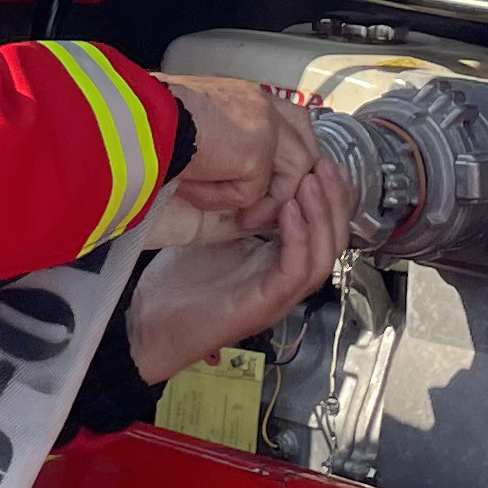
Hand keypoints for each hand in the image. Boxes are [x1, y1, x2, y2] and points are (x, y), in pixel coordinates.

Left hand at [129, 154, 350, 383]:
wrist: (152, 324)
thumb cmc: (179, 283)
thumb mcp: (215, 234)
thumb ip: (240, 211)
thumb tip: (251, 172)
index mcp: (278, 262)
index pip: (324, 231)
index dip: (332, 198)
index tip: (324, 162)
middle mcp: (286, 280)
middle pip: (333, 242)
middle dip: (335, 201)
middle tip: (325, 165)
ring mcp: (278, 296)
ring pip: (323, 258)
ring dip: (322, 217)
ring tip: (311, 182)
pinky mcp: (264, 305)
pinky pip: (295, 271)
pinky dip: (298, 239)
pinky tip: (289, 210)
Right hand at [160, 75, 308, 231]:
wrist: (135, 118)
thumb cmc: (147, 123)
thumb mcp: (196, 132)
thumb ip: (225, 145)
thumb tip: (237, 177)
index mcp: (245, 97)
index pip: (291, 121)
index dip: (287, 155)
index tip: (272, 184)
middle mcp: (261, 104)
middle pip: (305, 143)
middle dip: (293, 182)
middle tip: (262, 210)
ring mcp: (265, 126)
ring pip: (292, 173)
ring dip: (264, 202)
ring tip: (236, 217)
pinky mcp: (258, 152)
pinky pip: (252, 192)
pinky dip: (221, 200)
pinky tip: (192, 192)